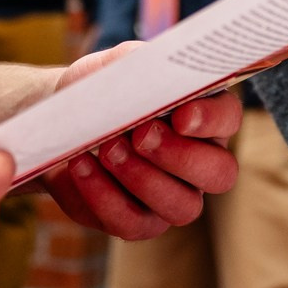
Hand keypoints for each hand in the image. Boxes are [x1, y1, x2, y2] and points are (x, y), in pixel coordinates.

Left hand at [37, 46, 240, 241]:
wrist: (59, 124)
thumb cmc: (98, 91)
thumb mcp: (114, 67)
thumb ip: (137, 64)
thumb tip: (148, 70)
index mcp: (203, 117)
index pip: (228, 118)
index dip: (211, 119)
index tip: (180, 113)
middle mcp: (198, 163)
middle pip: (219, 173)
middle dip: (181, 156)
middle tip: (141, 134)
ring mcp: (171, 198)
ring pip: (182, 206)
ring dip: (142, 178)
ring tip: (107, 148)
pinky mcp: (138, 223)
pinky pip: (132, 223)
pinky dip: (104, 194)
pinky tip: (82, 165)